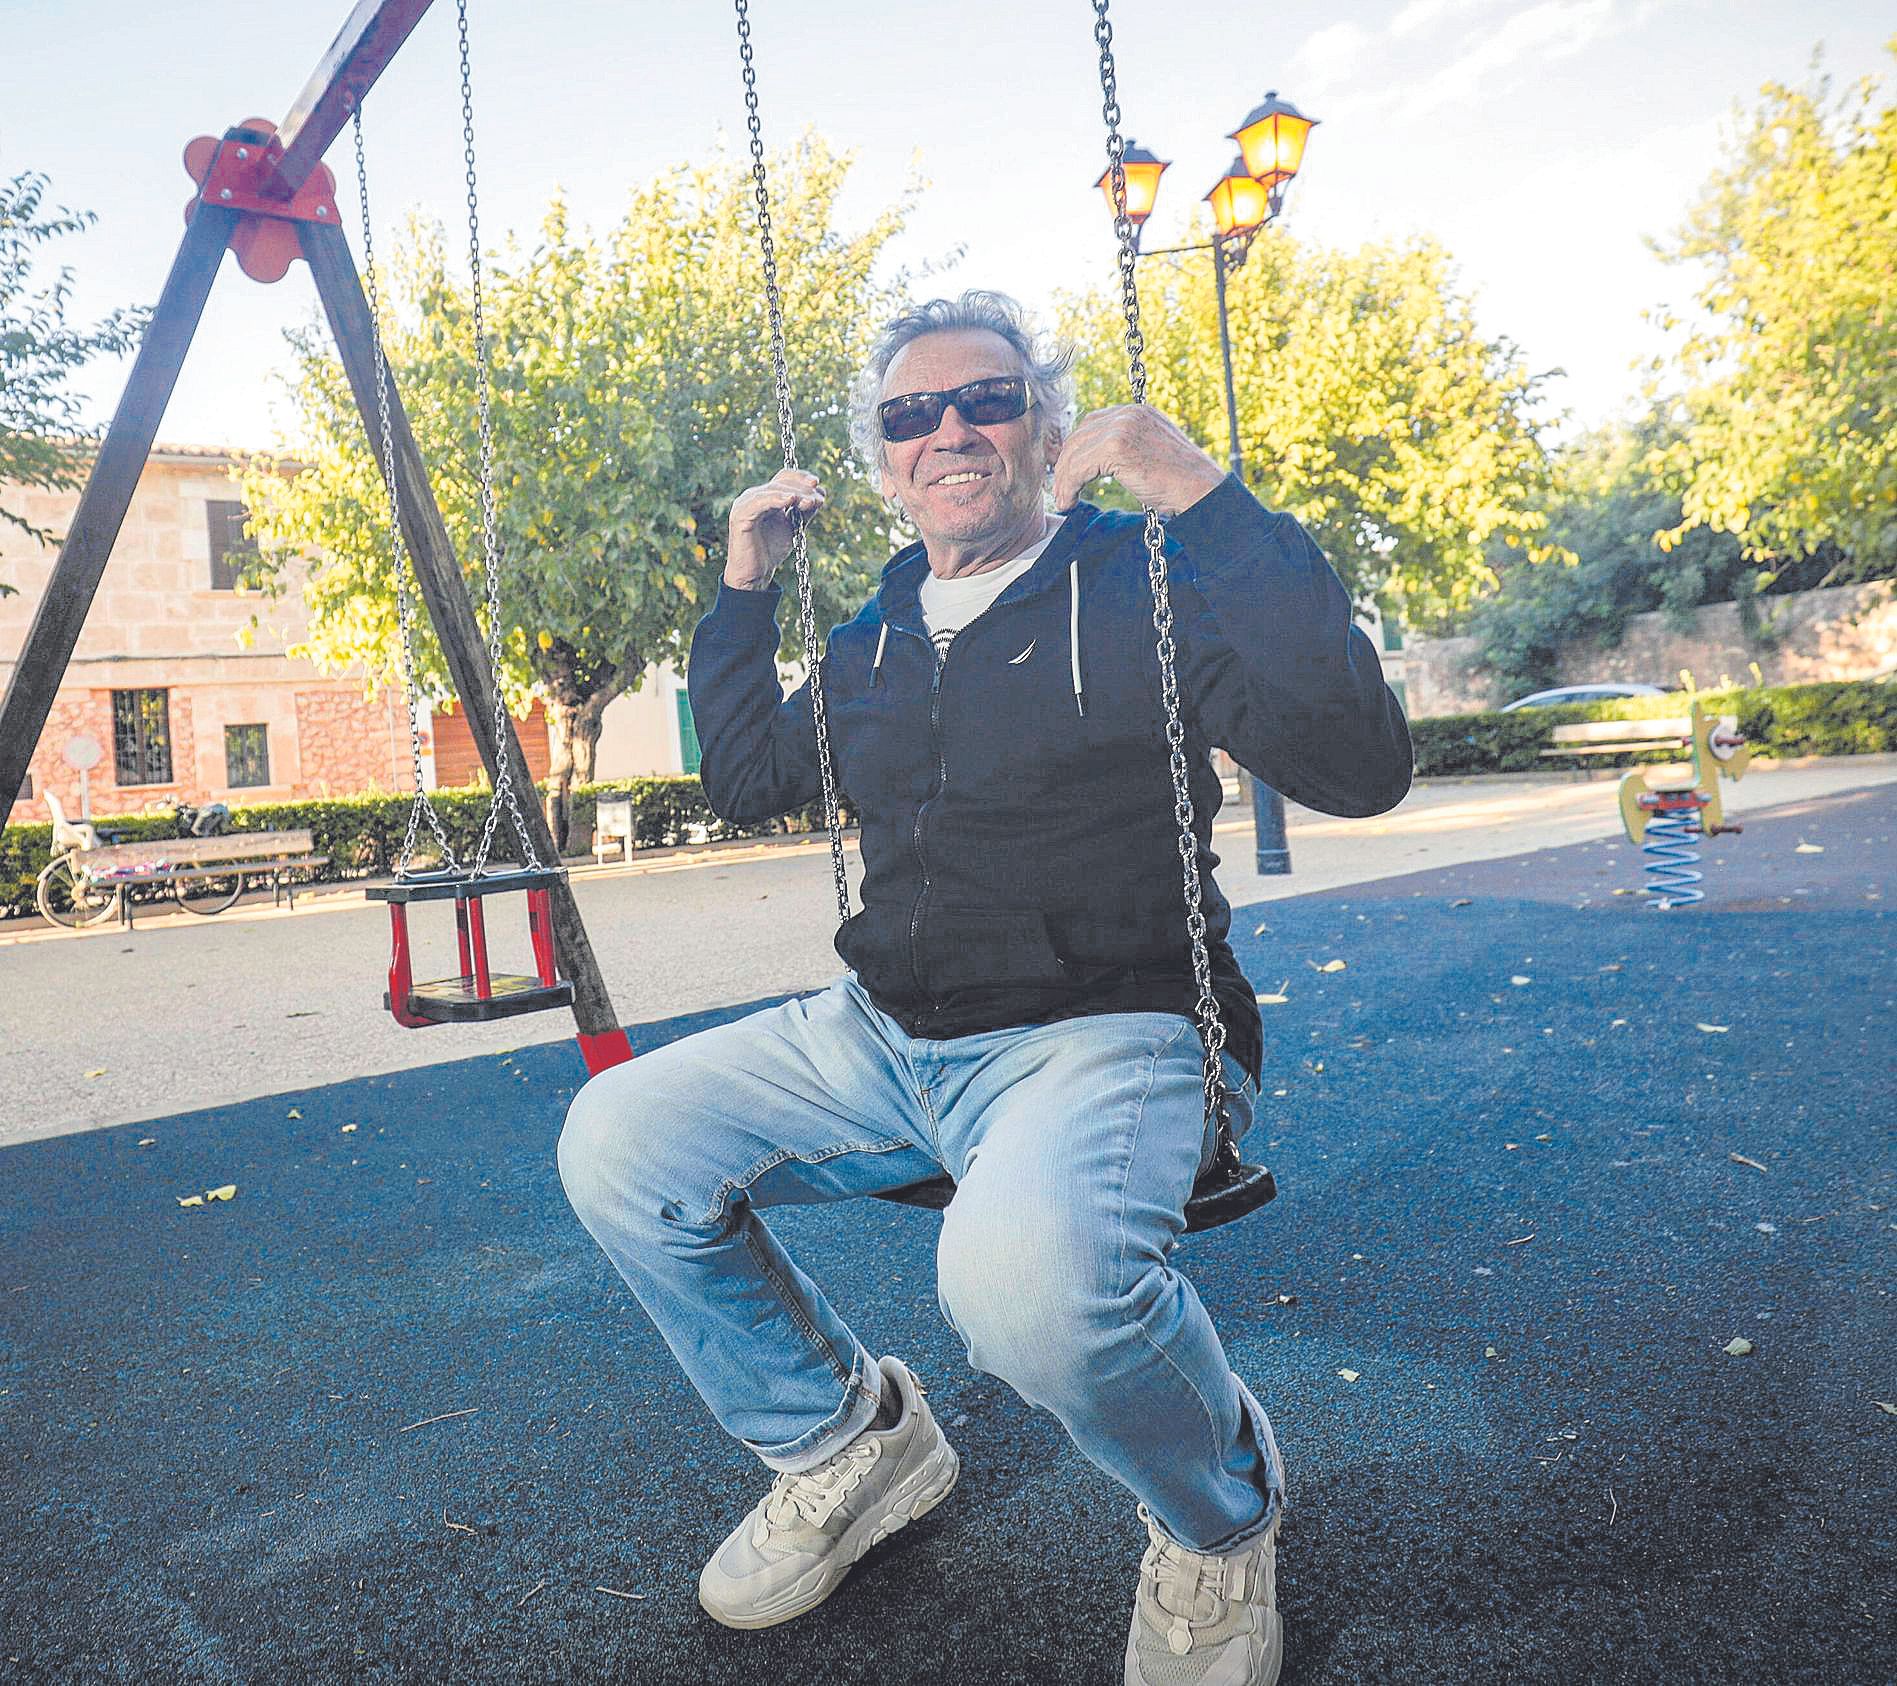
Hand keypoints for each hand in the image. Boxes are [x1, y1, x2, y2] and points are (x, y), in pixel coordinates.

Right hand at [725, 469, 825, 588]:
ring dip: (795, 494)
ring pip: (773, 490)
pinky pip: (759, 502)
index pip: (784, 477)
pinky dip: (776, 499)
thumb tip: (820, 494)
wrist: (755, 574)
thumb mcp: (793, 526)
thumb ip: (804, 510)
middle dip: (802, 489)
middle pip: (781, 482)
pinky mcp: (740, 516)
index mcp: (766, 497)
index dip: (801, 477)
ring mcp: (745, 504)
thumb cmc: (771, 551)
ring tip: (810, 502)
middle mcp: (754, 496)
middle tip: (818, 499)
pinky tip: (790, 500)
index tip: (818, 484)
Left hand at [1050, 405, 1225, 516]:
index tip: (1067, 470)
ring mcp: (1122, 428)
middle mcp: (1128, 414)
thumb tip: (1096, 459)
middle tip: (1061, 488)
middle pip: (1079, 435)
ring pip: (1075, 452)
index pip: (1092, 423)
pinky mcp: (1116, 448)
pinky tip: (1070, 500)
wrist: (1201, 490)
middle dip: (1065, 463)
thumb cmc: (1180, 481)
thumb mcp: (1150, 452)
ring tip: (1063, 500)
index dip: (1076, 447)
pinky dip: (1069, 486)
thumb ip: (1126, 447)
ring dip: (1064, 479)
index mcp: (1137, 412)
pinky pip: (1078, 467)